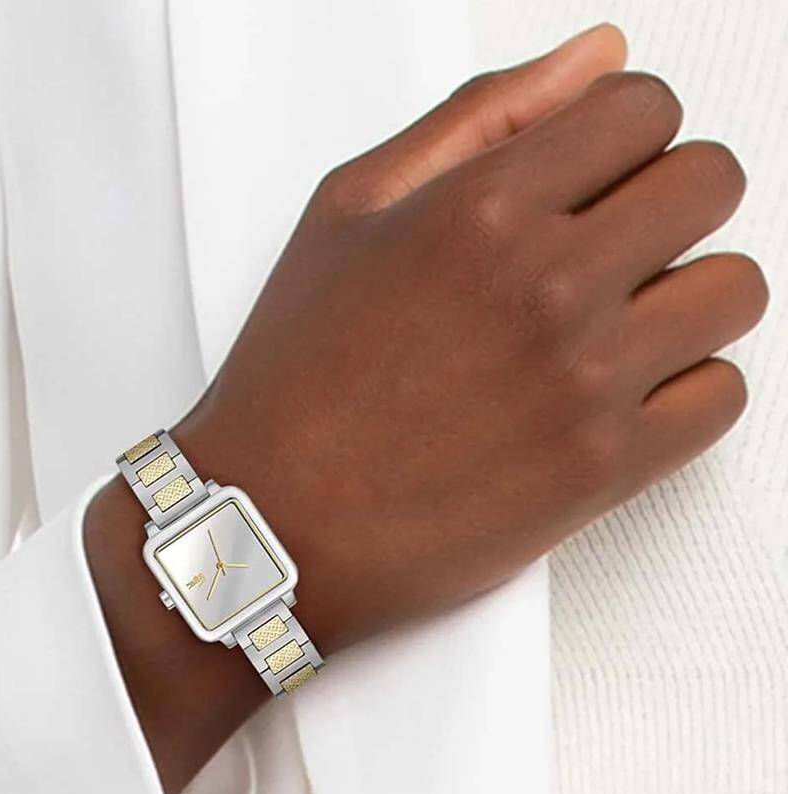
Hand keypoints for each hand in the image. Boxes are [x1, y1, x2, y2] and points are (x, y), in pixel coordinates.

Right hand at [175, 24, 765, 652]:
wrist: (274, 522)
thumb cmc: (295, 381)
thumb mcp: (349, 214)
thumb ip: (478, 122)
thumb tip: (592, 57)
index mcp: (481, 210)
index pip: (642, 110)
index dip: (624, 138)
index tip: (596, 177)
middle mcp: (545, 288)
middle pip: (709, 185)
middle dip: (668, 202)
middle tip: (611, 246)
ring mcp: (583, 382)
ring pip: (733, 291)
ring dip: (687, 295)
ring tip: (615, 326)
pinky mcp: (602, 470)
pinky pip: (721, 397)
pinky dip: (688, 388)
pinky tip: (620, 393)